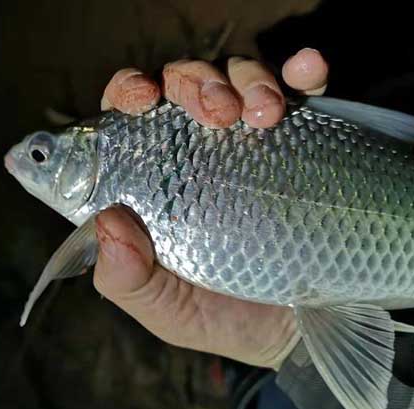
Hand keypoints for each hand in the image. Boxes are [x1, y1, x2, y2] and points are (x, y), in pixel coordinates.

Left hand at [95, 50, 328, 368]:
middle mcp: (196, 150)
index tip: (141, 98)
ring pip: (236, 76)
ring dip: (247, 79)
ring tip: (267, 114)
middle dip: (193, 82)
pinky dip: (303, 71)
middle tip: (216, 112)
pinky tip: (308, 72)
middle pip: (181, 85)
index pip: (127, 117)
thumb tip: (105, 222)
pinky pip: (301, 90)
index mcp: (153, 180)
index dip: (127, 93)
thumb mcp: (166, 309)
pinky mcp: (301, 139)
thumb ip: (125, 279)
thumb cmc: (223, 317)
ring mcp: (249, 140)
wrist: (302, 332)